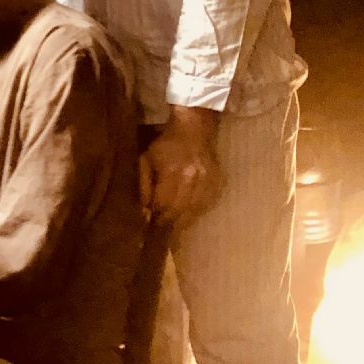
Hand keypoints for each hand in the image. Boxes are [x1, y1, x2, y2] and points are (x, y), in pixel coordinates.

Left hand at [139, 107, 221, 222]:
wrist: (195, 128)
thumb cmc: (166, 144)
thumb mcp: (146, 160)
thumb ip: (145, 186)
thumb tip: (146, 211)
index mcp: (173, 173)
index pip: (164, 204)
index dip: (157, 218)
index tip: (150, 228)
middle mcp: (193, 180)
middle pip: (180, 211)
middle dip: (170, 224)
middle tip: (161, 235)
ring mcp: (208, 182)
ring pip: (195, 211)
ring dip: (184, 222)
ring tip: (174, 230)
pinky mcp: (218, 183)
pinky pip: (207, 205)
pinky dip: (197, 213)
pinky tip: (189, 217)